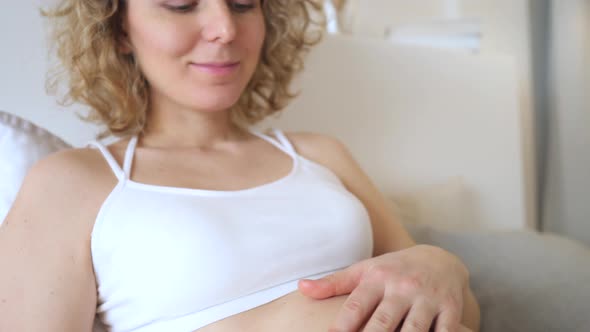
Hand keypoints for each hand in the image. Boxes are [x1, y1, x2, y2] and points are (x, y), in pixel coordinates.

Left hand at [297, 245, 469, 331]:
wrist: (440, 259)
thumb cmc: (393, 269)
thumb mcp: (364, 270)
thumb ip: (333, 283)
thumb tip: (301, 288)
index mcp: (378, 278)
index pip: (356, 306)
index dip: (342, 326)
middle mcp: (403, 287)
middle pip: (383, 322)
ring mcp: (428, 298)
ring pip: (413, 331)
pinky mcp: (451, 309)